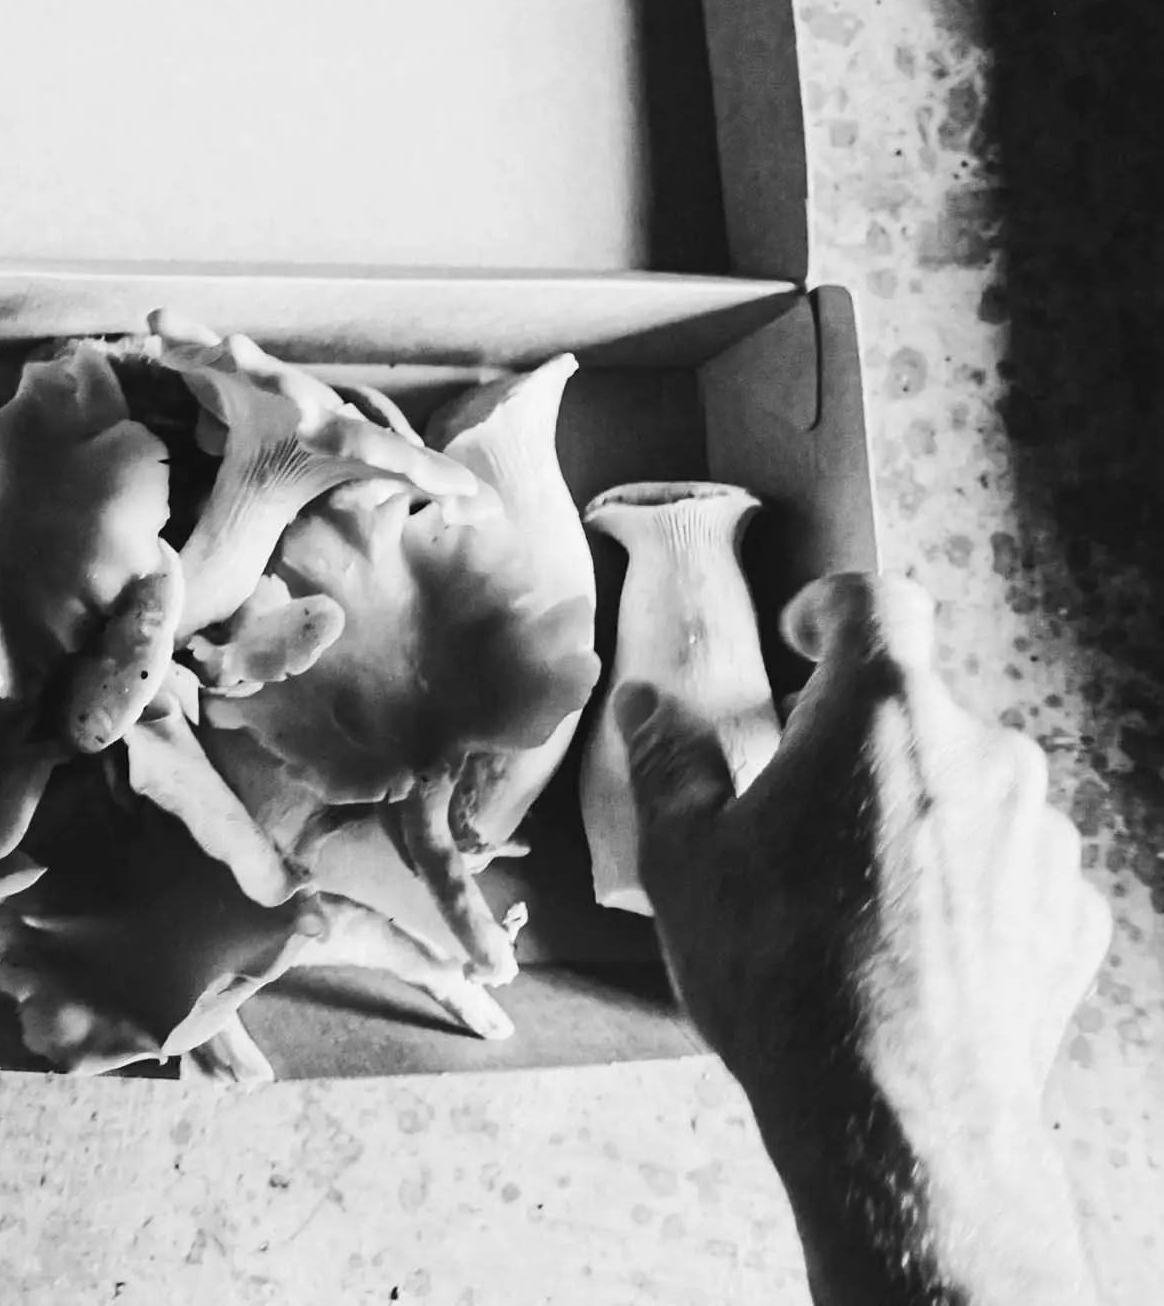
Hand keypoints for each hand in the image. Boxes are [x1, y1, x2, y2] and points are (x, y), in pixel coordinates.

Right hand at [622, 573, 1110, 1304]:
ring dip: (916, 813)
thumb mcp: (684, 860)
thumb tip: (648, 704)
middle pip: (919, 707)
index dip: (830, 608)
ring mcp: (1041, 838)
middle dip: (859, 739)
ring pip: (969, 789)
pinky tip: (908, 945)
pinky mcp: (1071, 915)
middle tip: (796, 806)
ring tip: (850, 894)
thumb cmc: (784, 977)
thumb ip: (669, 760)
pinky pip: (1011, 870)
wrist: (896, 1116)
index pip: (875, 603)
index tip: (800, 639)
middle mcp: (982, 756)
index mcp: (882, 715)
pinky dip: (965, 886)